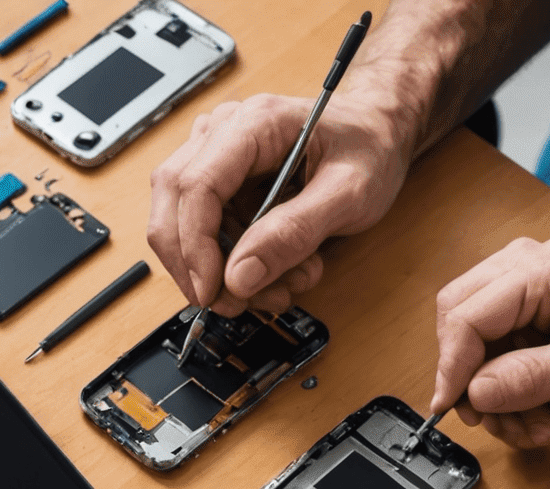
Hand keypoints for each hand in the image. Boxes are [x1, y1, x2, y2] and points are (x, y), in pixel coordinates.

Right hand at [147, 92, 410, 315]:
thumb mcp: (350, 193)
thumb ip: (295, 233)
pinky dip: (227, 268)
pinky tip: (269, 273)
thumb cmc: (368, 148)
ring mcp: (214, 160)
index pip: (196, 186)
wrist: (377, 134)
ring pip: (179, 228)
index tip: (213, 291)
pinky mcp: (217, 187)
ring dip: (216, 273)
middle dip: (194, 268)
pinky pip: (200, 237)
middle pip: (172, 207)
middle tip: (232, 303)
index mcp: (254, 124)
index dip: (195, 247)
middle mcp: (222, 135)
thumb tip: (239, 276)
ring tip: (274, 287)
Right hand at [433, 237, 549, 445]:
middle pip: (462, 320)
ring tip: (532, 426)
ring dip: (494, 397)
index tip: (450, 406)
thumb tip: (473, 390)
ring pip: (479, 346)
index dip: (452, 366)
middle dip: (469, 377)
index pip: (468, 314)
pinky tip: (542, 417)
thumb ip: (527, 377)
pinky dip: (512, 397)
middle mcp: (542, 275)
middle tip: (486, 414)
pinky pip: (503, 360)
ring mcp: (545, 300)